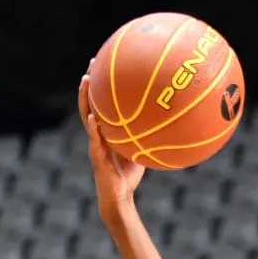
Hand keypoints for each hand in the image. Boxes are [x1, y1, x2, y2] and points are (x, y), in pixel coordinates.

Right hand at [77, 65, 144, 213]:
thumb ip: (150, 136)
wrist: (119, 196)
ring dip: (84, 99)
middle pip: (90, 103)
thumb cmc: (130, 175)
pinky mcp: (96, 156)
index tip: (105, 64)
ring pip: (86, 116)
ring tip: (85, 81)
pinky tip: (93, 118)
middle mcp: (98, 134)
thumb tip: (173, 123)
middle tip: (93, 62)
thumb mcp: (142, 150)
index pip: (102, 104)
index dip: (102, 86)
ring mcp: (94, 143)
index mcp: (107, 131)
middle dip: (90, 82)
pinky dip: (93, 129)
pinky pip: (94, 140)